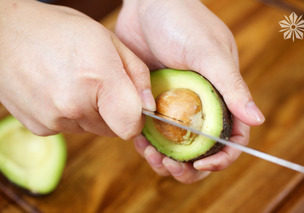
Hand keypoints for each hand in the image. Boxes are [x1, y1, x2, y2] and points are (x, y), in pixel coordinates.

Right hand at [0, 0, 155, 138]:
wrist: (6, 34)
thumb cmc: (59, 30)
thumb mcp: (108, 40)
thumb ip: (136, 75)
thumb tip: (148, 106)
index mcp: (97, 79)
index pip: (131, 126)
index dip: (136, 119)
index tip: (132, 106)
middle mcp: (74, 107)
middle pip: (113, 128)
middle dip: (113, 111)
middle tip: (99, 83)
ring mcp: (53, 120)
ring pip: (92, 128)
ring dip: (91, 112)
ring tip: (76, 82)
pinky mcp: (39, 128)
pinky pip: (70, 128)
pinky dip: (71, 115)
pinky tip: (59, 91)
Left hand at [116, 0, 264, 182]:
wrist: (146, 4)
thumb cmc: (182, 22)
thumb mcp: (209, 53)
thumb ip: (232, 86)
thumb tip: (258, 121)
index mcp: (220, 96)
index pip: (230, 136)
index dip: (222, 157)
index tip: (204, 164)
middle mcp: (198, 104)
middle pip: (200, 148)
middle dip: (189, 165)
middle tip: (172, 168)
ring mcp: (174, 104)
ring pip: (174, 144)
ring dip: (166, 158)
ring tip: (152, 156)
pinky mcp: (151, 100)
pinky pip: (151, 130)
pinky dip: (147, 142)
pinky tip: (138, 142)